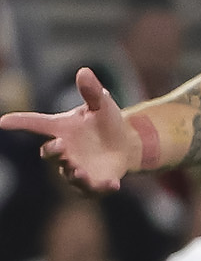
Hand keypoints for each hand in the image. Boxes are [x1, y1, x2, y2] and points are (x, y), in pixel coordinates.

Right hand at [0, 69, 153, 191]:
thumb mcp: (102, 104)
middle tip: (61, 146)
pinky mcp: (93, 182)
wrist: (127, 143)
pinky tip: (114, 184)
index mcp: (61, 129)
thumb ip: (91, 91)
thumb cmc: (106, 122)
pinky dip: (101, 188)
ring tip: (79, 171)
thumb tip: (84, 71)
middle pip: (49, 153)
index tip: (3, 122)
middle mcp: (65, 150)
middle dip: (52, 151)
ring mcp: (77, 168)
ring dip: (73, 174)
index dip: (18, 122)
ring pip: (69, 175)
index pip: (35, 123)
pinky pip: (93, 189)